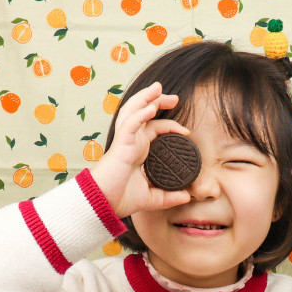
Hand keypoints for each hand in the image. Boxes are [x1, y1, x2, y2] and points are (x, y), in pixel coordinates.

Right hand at [88, 82, 191, 218]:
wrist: (104, 203)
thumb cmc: (120, 198)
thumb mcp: (152, 198)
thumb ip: (169, 196)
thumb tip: (187, 197)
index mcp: (138, 150)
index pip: (155, 129)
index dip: (171, 126)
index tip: (187, 132)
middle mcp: (132, 142)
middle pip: (144, 112)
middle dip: (158, 101)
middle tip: (175, 98)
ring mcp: (125, 141)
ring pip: (134, 111)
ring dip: (145, 98)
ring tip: (158, 88)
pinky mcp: (120, 145)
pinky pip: (130, 124)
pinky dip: (140, 114)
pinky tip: (150, 108)